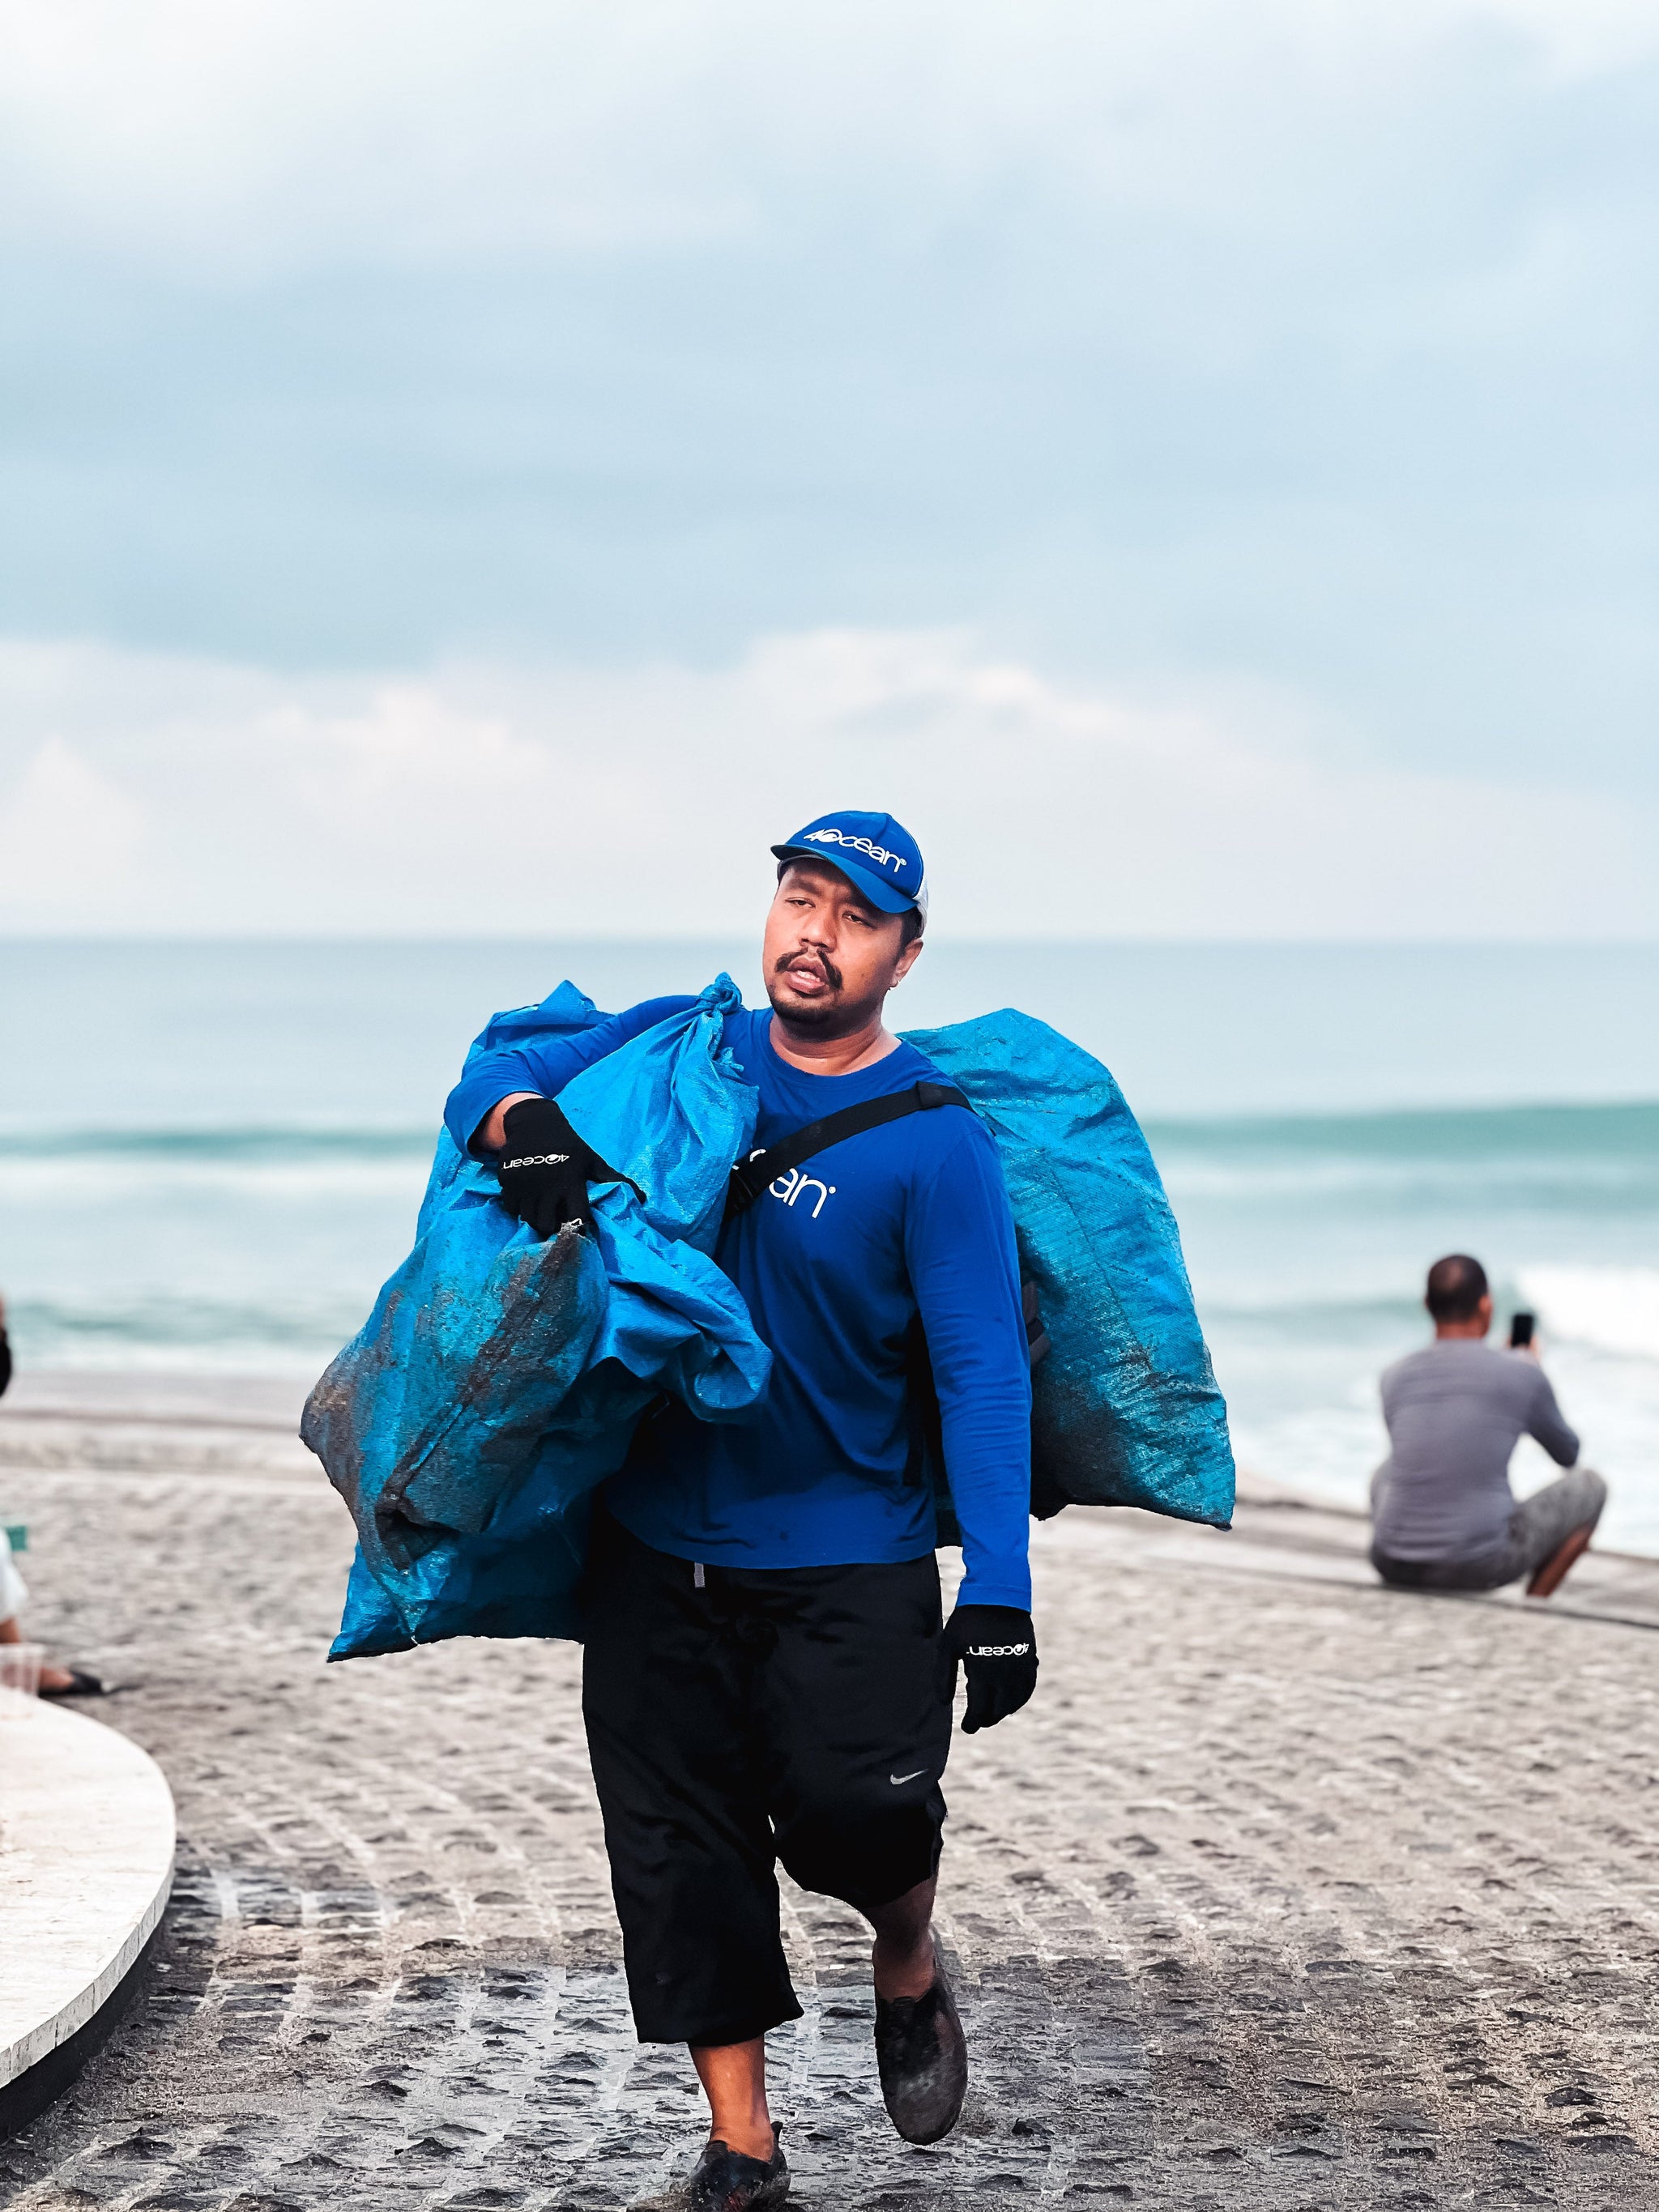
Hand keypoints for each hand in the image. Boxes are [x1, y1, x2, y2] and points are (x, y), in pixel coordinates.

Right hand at [494, 1097, 635, 1239]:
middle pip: (546, 1224)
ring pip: (528, 1218)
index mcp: (571, 1182)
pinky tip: (527, 1203)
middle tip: (556, 1223)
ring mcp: (525, 1184)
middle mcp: (547, 1186)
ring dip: (535, 1220)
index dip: (577, 1227)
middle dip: (552, 1228)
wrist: (535, 1124)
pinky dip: (518, 1209)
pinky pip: (510, 1208)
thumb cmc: (569, 1145)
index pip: (575, 1218)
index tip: (577, 1228)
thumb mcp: (592, 1160)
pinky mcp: (508, 1181)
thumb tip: (642, 1198)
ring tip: (543, 1213)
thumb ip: (613, 1179)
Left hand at [945, 1604, 1037, 1732]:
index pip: (979, 1709)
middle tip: (978, 1722)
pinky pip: (1029, 1688)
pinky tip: (1013, 1700)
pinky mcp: (1030, 1659)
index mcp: (982, 1672)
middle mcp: (1004, 1674)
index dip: (972, 1722)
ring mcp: (1020, 1668)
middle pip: (999, 1710)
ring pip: (1015, 1702)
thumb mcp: (948, 1645)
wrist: (998, 1595)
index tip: (967, 1728)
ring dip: (1004, 1711)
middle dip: (987, 1719)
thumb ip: (943, 1675)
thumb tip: (942, 1702)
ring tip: (994, 1713)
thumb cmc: (968, 1619)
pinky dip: (1020, 1698)